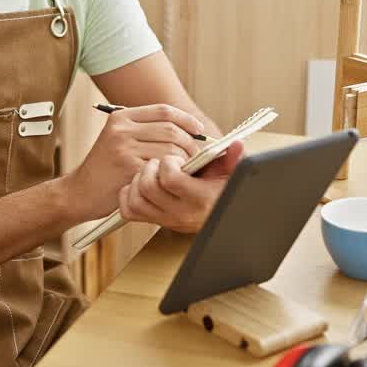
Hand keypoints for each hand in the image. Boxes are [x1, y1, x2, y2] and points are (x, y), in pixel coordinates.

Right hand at [65, 104, 205, 219]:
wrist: (80, 192)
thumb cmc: (106, 169)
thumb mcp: (119, 139)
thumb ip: (146, 130)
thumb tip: (189, 129)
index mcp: (121, 117)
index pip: (164, 111)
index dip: (186, 119)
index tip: (198, 131)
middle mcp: (121, 129)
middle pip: (171, 129)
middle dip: (190, 143)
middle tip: (196, 156)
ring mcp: (123, 148)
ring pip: (170, 149)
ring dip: (184, 161)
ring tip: (183, 169)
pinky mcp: (128, 168)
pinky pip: (162, 168)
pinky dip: (172, 174)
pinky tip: (169, 180)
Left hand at [118, 140, 244, 232]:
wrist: (219, 217)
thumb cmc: (223, 190)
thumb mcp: (231, 174)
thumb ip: (233, 158)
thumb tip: (237, 144)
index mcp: (200, 198)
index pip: (170, 179)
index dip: (168, 162)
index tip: (175, 158)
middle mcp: (181, 213)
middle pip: (148, 187)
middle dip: (150, 168)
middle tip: (159, 162)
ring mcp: (166, 220)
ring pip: (136, 199)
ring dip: (138, 180)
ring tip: (150, 172)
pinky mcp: (155, 222)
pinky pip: (129, 210)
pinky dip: (129, 194)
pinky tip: (140, 183)